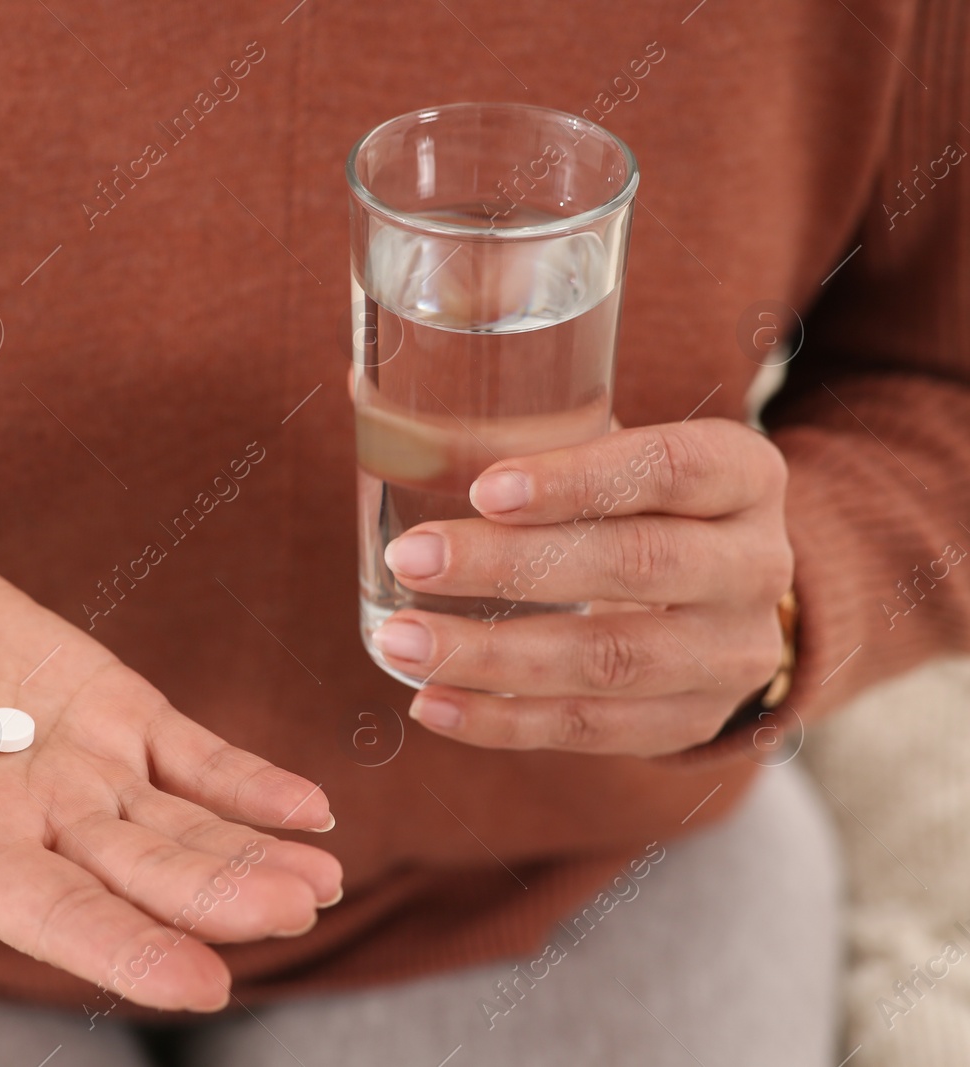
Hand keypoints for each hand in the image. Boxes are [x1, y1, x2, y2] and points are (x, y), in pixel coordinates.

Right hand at [0, 553, 340, 1011]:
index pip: (54, 914)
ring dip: (252, 852)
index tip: (204, 985)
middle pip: (142, 874)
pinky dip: (250, 782)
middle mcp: (37, 825)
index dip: (125, 948)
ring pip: (183, 825)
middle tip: (299, 908)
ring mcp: (85, 770)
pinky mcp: (113, 709)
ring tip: (322, 878)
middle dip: (219, 897)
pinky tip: (311, 810)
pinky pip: (194, 754)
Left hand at [371, 418, 793, 756]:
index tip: (483, 489)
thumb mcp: (614, 449)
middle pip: (635, 566)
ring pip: (610, 661)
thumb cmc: (639, 503)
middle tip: (411, 561)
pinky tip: (432, 703)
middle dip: (510, 568)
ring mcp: (732, 654)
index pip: (670, 469)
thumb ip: (516, 420)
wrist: (730, 599)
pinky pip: (594, 730)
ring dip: (494, 657)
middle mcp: (756, 565)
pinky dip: (505, 723)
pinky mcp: (694, 722)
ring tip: (400, 641)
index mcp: (743, 474)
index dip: (579, 481)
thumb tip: (360, 381)